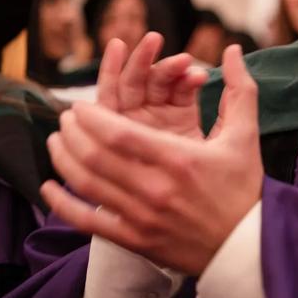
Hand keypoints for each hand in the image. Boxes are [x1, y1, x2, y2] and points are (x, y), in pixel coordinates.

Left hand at [41, 45, 264, 275]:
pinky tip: (49, 188)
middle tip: (66, 118)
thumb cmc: (244, 189)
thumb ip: (239, 89)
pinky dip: (64, 204)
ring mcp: (142, 217)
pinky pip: (89, 223)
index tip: (81, 106)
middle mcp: (155, 188)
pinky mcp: (135, 240)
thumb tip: (233, 49)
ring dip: (64, 158)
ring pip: (87, 184)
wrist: (248, 247)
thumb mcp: (245, 136)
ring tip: (56, 141)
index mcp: (178, 159)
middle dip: (73, 132)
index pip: (118, 134)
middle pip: (95, 156)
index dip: (91, 117)